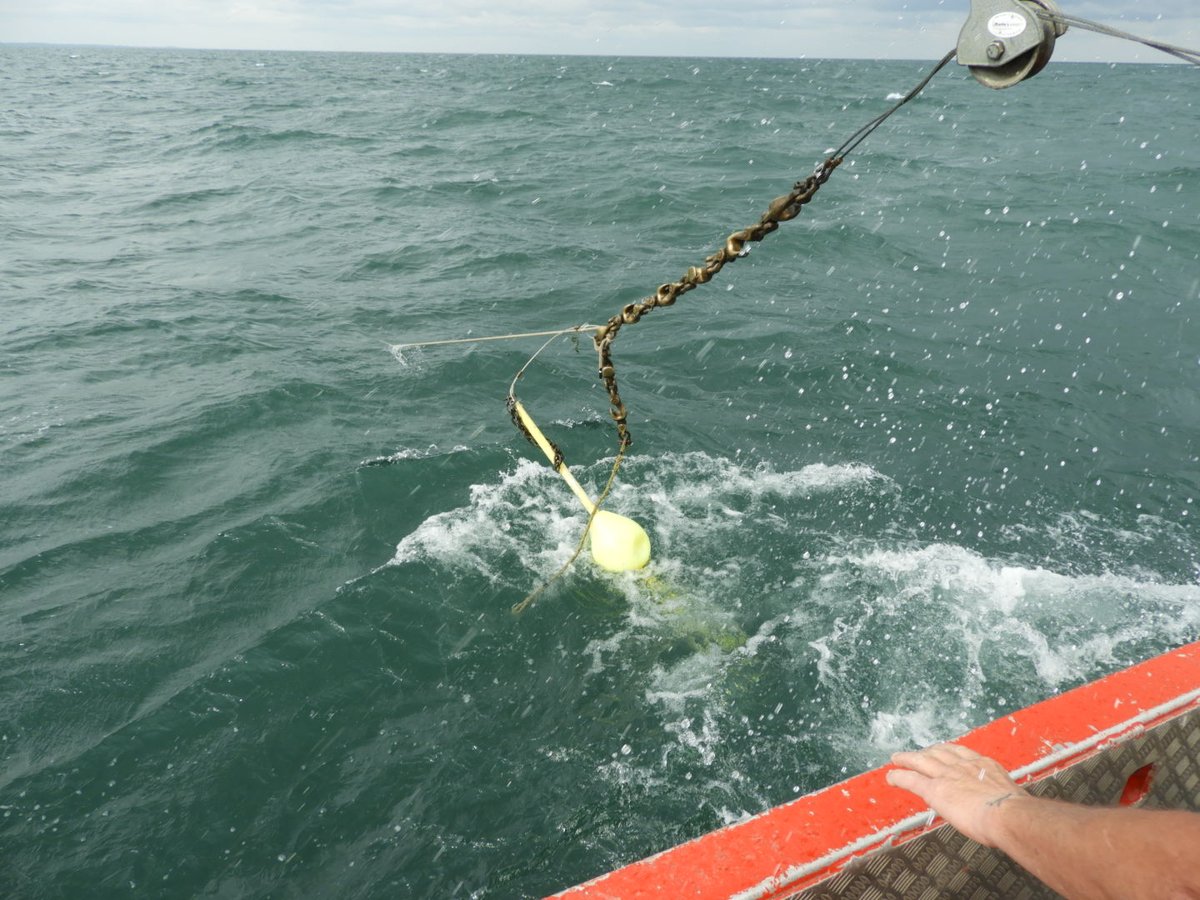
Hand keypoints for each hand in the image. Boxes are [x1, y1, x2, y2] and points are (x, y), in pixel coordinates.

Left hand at [886, 743, 1028, 847]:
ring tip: (897, 758)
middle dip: (928, 751)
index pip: (963, 754)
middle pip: (940, 752)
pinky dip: (900, 777)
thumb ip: (1004, 798)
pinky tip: (891, 777)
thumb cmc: (1016, 813)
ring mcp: (948, 775)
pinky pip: (912, 780)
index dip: (950, 751)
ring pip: (922, 761)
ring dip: (907, 758)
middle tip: (919, 751)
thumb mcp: (1013, 797)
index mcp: (985, 766)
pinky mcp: (935, 789)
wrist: (1007, 814)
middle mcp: (964, 766)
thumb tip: (1010, 808)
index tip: (944, 750)